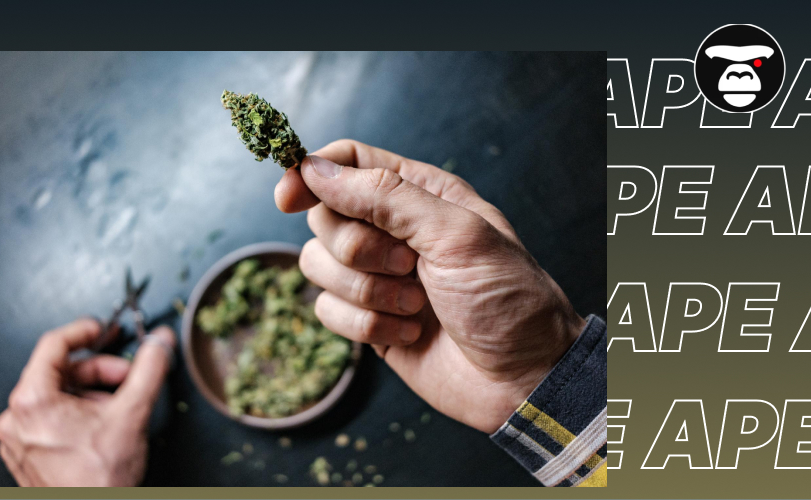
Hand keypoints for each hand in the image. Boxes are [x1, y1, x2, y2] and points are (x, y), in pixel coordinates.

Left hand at [0, 319, 175, 485]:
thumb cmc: (98, 482)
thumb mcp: (132, 414)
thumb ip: (148, 369)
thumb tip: (160, 342)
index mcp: (31, 401)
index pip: (53, 344)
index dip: (83, 331)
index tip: (102, 329)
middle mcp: (16, 418)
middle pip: (60, 372)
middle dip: (99, 372)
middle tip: (128, 377)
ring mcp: (18, 438)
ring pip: (58, 396)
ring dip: (92, 395)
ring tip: (118, 411)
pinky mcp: (26, 453)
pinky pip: (50, 418)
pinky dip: (78, 415)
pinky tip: (101, 428)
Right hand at [275, 140, 584, 433]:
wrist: (524, 378)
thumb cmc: (507, 298)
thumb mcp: (456, 234)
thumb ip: (385, 196)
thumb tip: (315, 169)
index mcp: (420, 193)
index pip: (347, 162)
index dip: (311, 174)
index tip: (288, 197)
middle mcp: (393, 229)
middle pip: (324, 216)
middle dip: (356, 248)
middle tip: (407, 266)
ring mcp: (378, 276)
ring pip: (317, 264)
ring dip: (364, 290)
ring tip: (415, 304)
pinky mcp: (369, 319)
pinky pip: (328, 309)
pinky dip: (365, 324)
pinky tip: (408, 333)